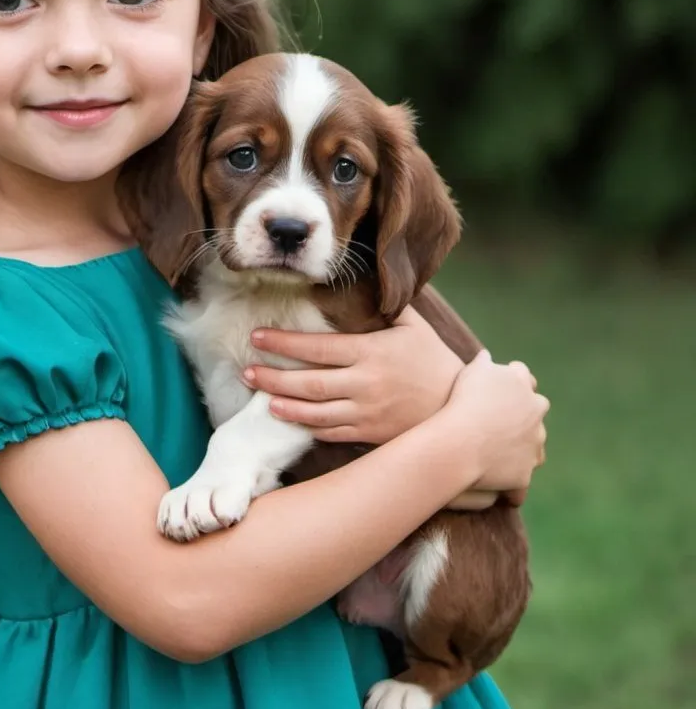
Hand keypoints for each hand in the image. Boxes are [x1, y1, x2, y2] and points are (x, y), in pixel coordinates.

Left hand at [245, 307, 462, 442]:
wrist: (460, 408)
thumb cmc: (433, 360)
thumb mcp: (412, 325)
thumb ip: (385, 302)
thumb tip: (365, 272)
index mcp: (371, 352)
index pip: (317, 347)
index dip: (284, 344)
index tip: (257, 337)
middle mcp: (365, 384)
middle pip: (309, 382)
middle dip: (273, 377)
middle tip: (247, 371)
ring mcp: (367, 413)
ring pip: (315, 413)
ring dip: (284, 405)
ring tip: (261, 396)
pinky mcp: (370, 435)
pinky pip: (332, 433)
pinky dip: (308, 427)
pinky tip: (289, 419)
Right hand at [442, 351, 547, 491]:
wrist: (460, 440)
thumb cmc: (462, 401)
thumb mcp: (472, 372)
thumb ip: (483, 364)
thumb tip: (488, 358)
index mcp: (524, 388)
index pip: (525, 380)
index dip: (512, 385)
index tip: (498, 391)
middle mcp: (535, 415)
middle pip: (535, 413)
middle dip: (523, 417)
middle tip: (498, 421)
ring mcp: (533, 445)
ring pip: (534, 449)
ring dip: (520, 450)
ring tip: (496, 455)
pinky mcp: (524, 473)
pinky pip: (519, 484)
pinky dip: (510, 487)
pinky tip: (497, 490)